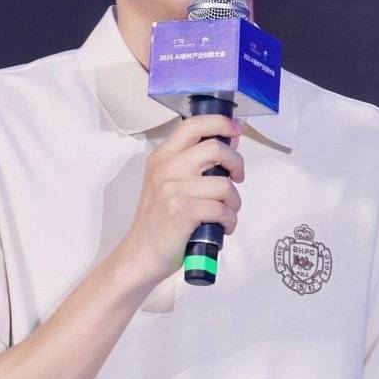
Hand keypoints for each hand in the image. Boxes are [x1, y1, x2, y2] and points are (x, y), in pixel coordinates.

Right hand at [113, 113, 245, 290]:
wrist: (140, 255)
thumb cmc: (158, 222)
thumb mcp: (170, 185)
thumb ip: (196, 164)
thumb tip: (229, 143)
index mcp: (162, 158)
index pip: (193, 125)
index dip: (220, 123)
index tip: (236, 130)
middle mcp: (166, 169)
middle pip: (215, 148)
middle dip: (236, 163)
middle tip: (238, 177)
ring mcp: (173, 190)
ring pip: (224, 185)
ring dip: (234, 202)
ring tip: (226, 212)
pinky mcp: (183, 212)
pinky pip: (222, 210)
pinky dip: (230, 220)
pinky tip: (223, 226)